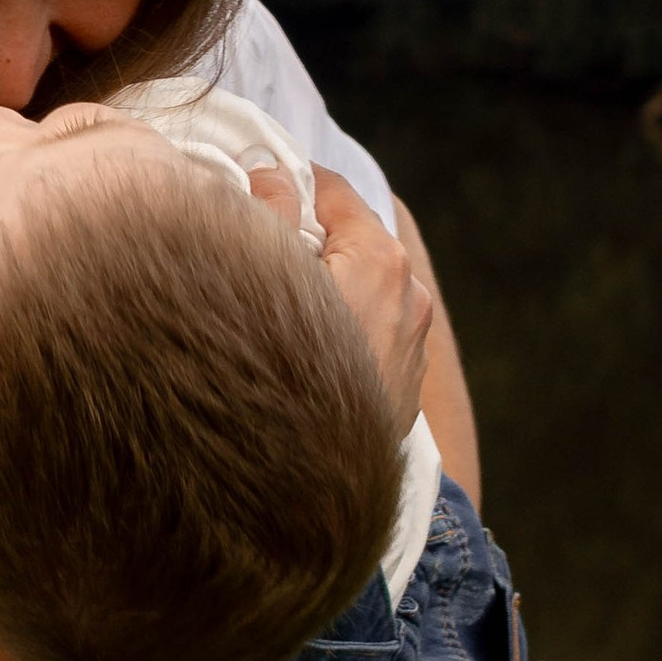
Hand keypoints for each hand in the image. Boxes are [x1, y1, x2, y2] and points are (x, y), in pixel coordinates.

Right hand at [270, 163, 432, 432]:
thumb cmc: (282, 377)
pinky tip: (295, 359)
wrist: (307, 488)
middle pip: (349, 241)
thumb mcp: (265, 278)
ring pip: (360, 291)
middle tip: (251, 255)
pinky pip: (366, 337)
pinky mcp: (403, 391)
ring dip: (321, 290)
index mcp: (380, 258)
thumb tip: (271, 172)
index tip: (250, 189)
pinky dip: (336, 331)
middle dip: (304, 240)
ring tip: (270, 313)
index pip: (331, 190)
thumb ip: (269, 212)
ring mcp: (411, 347)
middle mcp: (410, 297)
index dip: (286, 183)